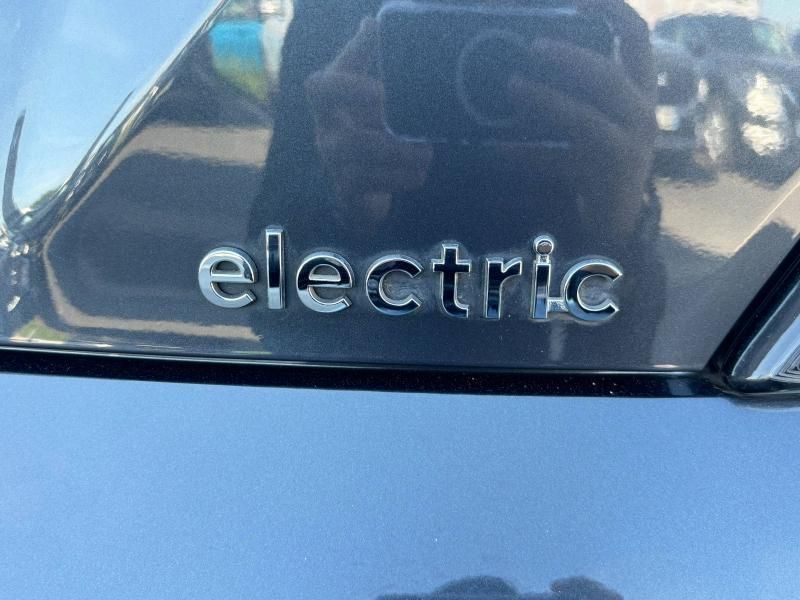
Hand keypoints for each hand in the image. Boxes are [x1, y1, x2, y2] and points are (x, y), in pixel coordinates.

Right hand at [305, 18, 432, 222]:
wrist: (362, 184)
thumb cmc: (369, 128)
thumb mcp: (370, 93)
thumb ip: (368, 59)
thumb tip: (372, 23)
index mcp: (330, 103)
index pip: (319, 88)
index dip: (348, 88)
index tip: (382, 92)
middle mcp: (326, 132)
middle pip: (346, 139)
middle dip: (387, 141)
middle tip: (423, 139)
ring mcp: (333, 164)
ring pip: (362, 166)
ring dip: (399, 158)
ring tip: (428, 154)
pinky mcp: (346, 191)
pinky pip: (368, 185)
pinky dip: (400, 179)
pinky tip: (420, 174)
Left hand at [500, 0, 655, 237]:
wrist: (619, 220)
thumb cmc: (599, 158)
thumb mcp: (598, 116)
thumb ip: (577, 89)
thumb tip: (524, 54)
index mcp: (640, 90)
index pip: (636, 36)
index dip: (611, 10)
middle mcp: (642, 114)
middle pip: (609, 76)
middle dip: (570, 58)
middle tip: (533, 46)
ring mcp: (628, 148)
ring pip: (585, 119)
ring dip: (546, 101)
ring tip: (512, 86)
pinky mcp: (605, 178)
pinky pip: (559, 162)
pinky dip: (526, 154)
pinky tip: (497, 148)